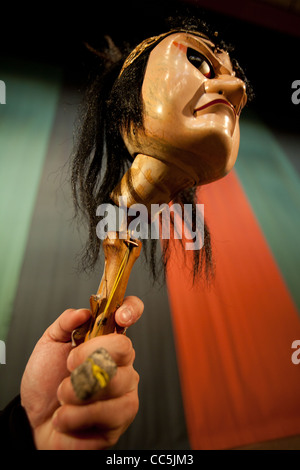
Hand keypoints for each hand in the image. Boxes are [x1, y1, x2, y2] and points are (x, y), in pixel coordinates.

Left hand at [20, 296, 143, 449]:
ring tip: (63, 398)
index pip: (131, 314)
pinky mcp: (122, 418)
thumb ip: (65, 323)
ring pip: (113, 382)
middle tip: (68, 368)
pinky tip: (67, 416)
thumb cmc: (46, 382)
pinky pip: (107, 412)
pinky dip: (76, 415)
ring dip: (75, 391)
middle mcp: (121, 362)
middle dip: (86, 358)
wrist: (34, 420)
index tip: (119, 317)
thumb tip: (83, 312)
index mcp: (107, 340)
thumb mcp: (49, 345)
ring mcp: (125, 390)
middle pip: (123, 348)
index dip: (131, 310)